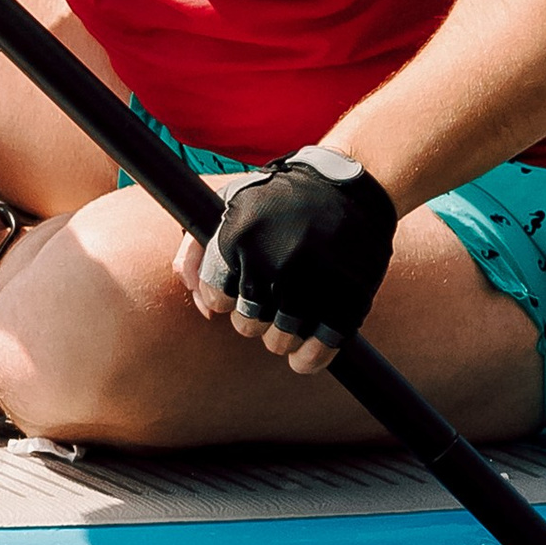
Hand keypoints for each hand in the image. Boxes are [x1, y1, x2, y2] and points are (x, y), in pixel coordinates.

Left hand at [173, 151, 396, 373]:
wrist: (348, 187)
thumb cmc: (278, 200)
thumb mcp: (227, 206)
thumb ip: (195, 251)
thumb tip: (203, 308)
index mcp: (239, 236)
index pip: (216, 298)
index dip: (224, 297)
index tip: (238, 287)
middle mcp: (273, 259)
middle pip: (247, 325)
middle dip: (253, 318)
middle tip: (268, 300)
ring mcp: (313, 280)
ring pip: (280, 342)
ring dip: (281, 336)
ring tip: (289, 314)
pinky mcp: (350, 296)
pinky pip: (319, 348)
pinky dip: (310, 358)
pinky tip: (306, 351)